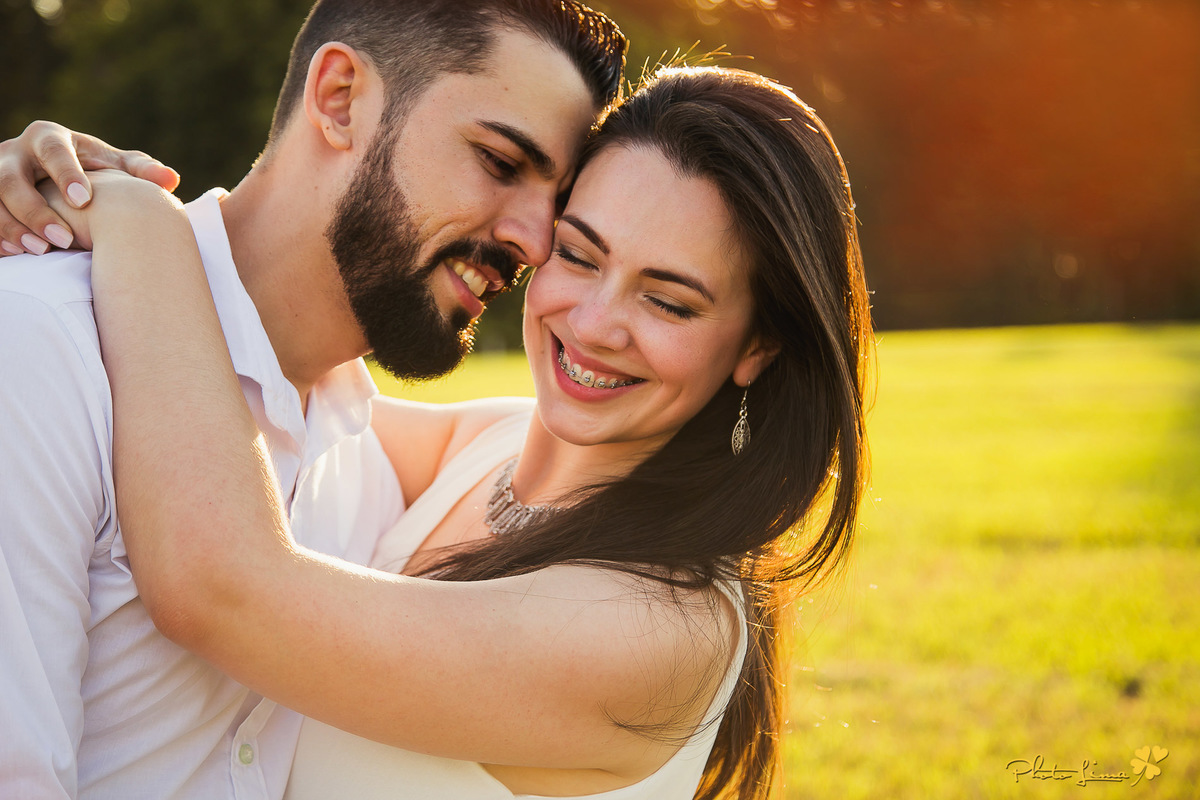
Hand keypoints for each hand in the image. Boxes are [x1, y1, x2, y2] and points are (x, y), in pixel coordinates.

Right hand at [0, 121, 179, 255]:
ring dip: (11, 227)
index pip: (53, 150)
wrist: (56, 179)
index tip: (84, 200)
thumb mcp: (115, 167)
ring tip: (40, 252)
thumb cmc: (93, 172)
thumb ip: (141, 170)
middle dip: (35, 210)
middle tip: (65, 240)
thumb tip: (171, 179)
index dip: (65, 174)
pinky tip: (16, 255)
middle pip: (11, 179)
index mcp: (48, 138)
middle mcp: (14, 153)